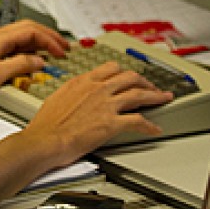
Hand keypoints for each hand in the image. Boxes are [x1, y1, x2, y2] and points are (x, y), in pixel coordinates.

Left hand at [0, 20, 70, 106]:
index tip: (62, 51)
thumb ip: (20, 65)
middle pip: (27, 30)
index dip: (50, 40)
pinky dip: (26, 52)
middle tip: (63, 48)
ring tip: (51, 54)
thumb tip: (39, 61)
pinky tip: (30, 62)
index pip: (31, 31)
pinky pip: (12, 48)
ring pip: (20, 38)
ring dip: (38, 44)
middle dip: (47, 37)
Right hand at [21, 62, 173, 167]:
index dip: (124, 72)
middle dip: (144, 81)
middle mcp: (97, 89)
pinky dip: (150, 125)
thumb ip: (72, 92)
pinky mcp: (112, 123)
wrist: (45, 140)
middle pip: (129, 77)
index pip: (111, 68)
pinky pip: (138, 121)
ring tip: (164, 98)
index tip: (129, 76)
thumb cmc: (46, 125)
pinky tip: (155, 129)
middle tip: (151, 87)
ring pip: (139, 94)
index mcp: (83, 81)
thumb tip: (75, 94)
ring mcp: (106, 105)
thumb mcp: (57, 98)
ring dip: (155, 96)